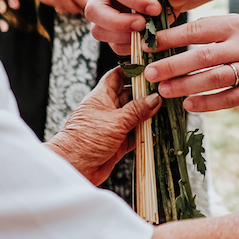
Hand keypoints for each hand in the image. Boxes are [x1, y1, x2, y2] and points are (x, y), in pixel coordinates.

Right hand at [17, 0, 89, 15]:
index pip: (84, 1)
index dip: (87, 2)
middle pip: (75, 9)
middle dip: (79, 6)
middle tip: (80, 2)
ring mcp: (53, 0)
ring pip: (66, 10)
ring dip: (69, 7)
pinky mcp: (46, 1)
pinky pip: (57, 6)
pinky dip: (60, 4)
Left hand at [45, 68, 162, 184]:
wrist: (74, 168)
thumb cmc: (85, 140)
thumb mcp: (115, 121)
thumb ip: (137, 110)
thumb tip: (154, 99)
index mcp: (101, 97)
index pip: (117, 76)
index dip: (131, 71)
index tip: (149, 70)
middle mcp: (107, 109)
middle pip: (129, 95)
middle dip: (144, 94)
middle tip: (163, 91)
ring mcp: (113, 126)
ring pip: (134, 116)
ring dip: (147, 115)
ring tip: (165, 110)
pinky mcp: (117, 143)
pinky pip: (135, 135)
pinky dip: (145, 134)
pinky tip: (156, 131)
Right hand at [86, 0, 195, 47]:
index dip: (133, 0)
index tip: (156, 9)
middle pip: (94, 10)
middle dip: (117, 22)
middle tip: (142, 25)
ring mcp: (108, 15)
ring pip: (99, 31)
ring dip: (122, 38)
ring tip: (147, 34)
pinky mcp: (115, 33)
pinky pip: (115, 45)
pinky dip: (131, 48)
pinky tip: (148, 41)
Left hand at [142, 14, 238, 110]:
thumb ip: (218, 29)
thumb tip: (179, 35)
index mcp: (237, 26)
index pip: (198, 30)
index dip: (172, 37)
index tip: (150, 43)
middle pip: (202, 56)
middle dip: (172, 65)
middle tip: (149, 72)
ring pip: (214, 79)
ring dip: (186, 86)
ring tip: (164, 90)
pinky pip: (230, 98)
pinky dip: (209, 103)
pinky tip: (190, 105)